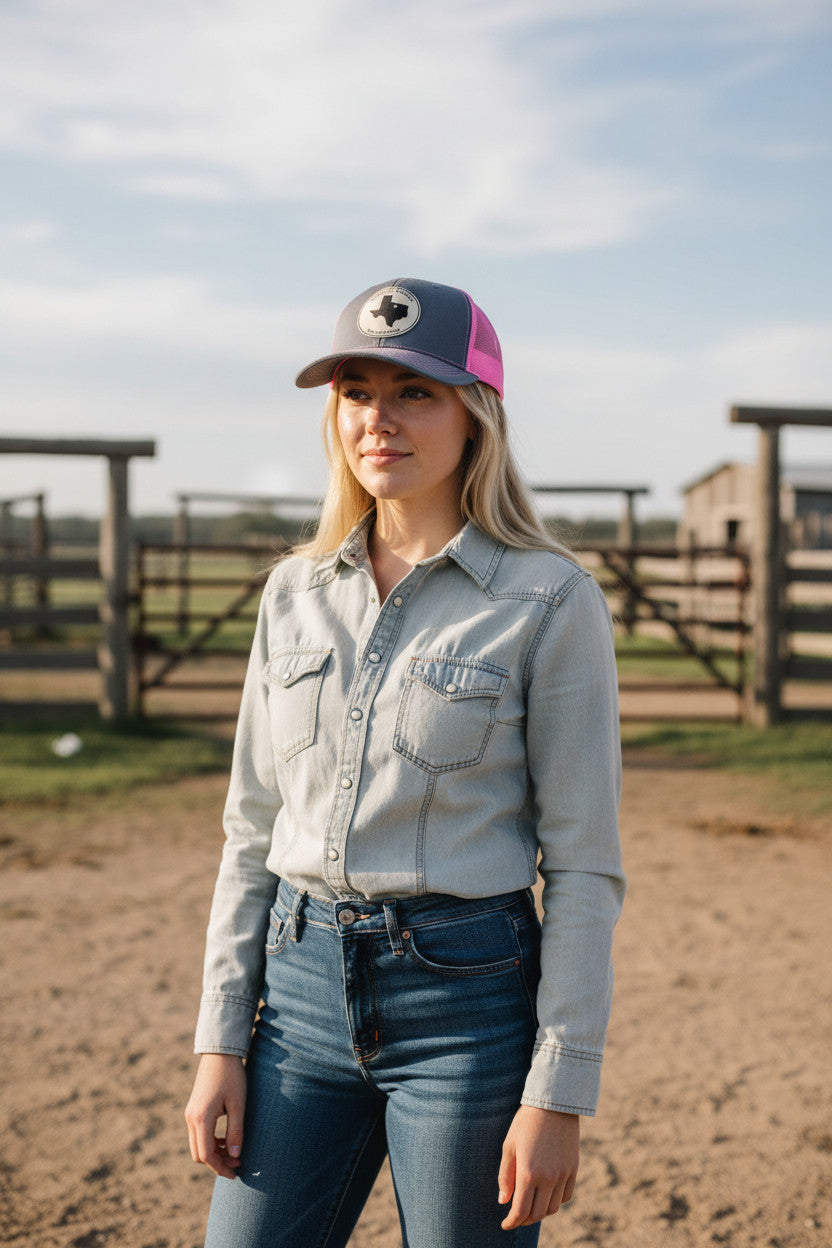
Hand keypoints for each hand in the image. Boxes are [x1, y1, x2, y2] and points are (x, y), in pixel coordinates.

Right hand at [185, 1053, 246, 1179]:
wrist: (219, 1054)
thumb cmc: (231, 1077)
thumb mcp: (238, 1104)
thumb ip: (236, 1131)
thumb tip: (235, 1156)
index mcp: (201, 1119)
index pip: (207, 1155)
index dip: (220, 1168)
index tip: (235, 1173)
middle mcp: (191, 1119)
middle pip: (199, 1154)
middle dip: (217, 1163)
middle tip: (238, 1163)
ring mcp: (189, 1114)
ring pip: (197, 1146)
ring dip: (214, 1153)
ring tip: (234, 1152)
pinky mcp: (193, 1110)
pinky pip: (198, 1135)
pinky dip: (210, 1142)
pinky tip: (226, 1139)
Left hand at [497, 1105, 579, 1228]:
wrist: (554, 1103)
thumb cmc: (526, 1122)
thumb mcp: (509, 1146)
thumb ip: (505, 1176)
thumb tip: (503, 1202)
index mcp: (528, 1173)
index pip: (520, 1211)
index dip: (511, 1222)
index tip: (505, 1225)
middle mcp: (547, 1178)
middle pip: (537, 1214)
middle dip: (524, 1219)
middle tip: (516, 1216)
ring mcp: (563, 1175)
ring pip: (553, 1208)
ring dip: (541, 1212)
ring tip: (531, 1206)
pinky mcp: (573, 1169)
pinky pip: (565, 1196)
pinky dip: (555, 1201)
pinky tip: (546, 1195)